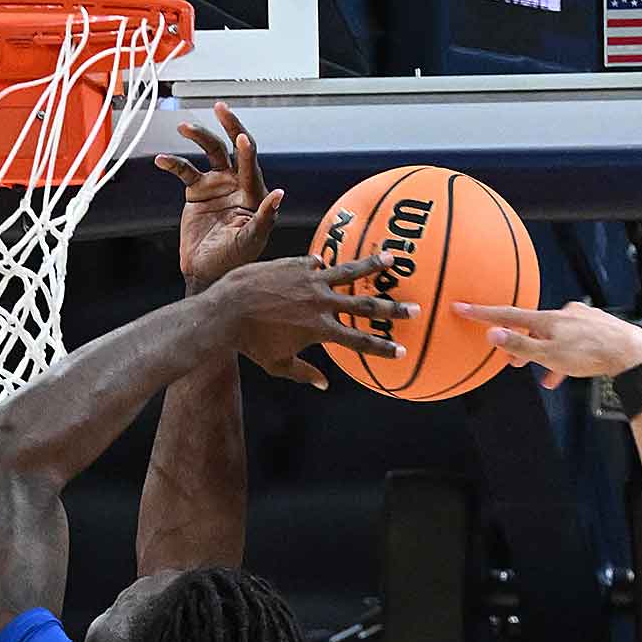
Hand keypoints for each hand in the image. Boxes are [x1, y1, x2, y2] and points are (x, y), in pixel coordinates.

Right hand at [157, 101, 281, 291]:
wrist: (206, 272)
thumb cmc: (234, 261)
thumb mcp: (251, 242)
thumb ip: (265, 218)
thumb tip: (279, 195)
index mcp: (253, 195)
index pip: (250, 166)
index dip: (246, 152)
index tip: (241, 139)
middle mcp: (237, 184)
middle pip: (233, 147)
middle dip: (229, 126)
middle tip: (221, 108)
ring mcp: (217, 184)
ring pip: (210, 151)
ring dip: (199, 136)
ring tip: (184, 127)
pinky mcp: (197, 191)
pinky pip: (185, 170)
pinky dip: (174, 163)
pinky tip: (162, 160)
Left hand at [207, 256, 409, 389]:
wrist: (227, 309)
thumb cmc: (251, 343)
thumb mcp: (278, 365)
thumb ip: (304, 373)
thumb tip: (325, 384)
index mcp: (320, 331)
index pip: (359, 342)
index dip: (382, 349)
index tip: (401, 351)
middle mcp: (321, 303)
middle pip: (365, 307)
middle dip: (392, 309)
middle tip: (415, 308)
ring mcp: (310, 280)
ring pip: (348, 271)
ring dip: (372, 264)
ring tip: (392, 257)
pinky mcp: (296, 264)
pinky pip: (316, 263)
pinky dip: (322, 266)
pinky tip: (326, 263)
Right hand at [455, 299, 641, 390]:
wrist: (629, 352)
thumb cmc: (589, 355)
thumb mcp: (549, 355)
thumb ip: (520, 346)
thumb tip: (492, 334)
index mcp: (546, 319)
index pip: (506, 315)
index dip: (482, 314)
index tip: (462, 307)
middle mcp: (562, 313)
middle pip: (532, 328)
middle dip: (521, 345)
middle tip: (511, 362)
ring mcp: (579, 318)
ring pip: (554, 337)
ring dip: (546, 355)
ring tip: (546, 377)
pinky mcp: (594, 325)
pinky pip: (572, 341)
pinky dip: (565, 356)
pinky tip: (568, 371)